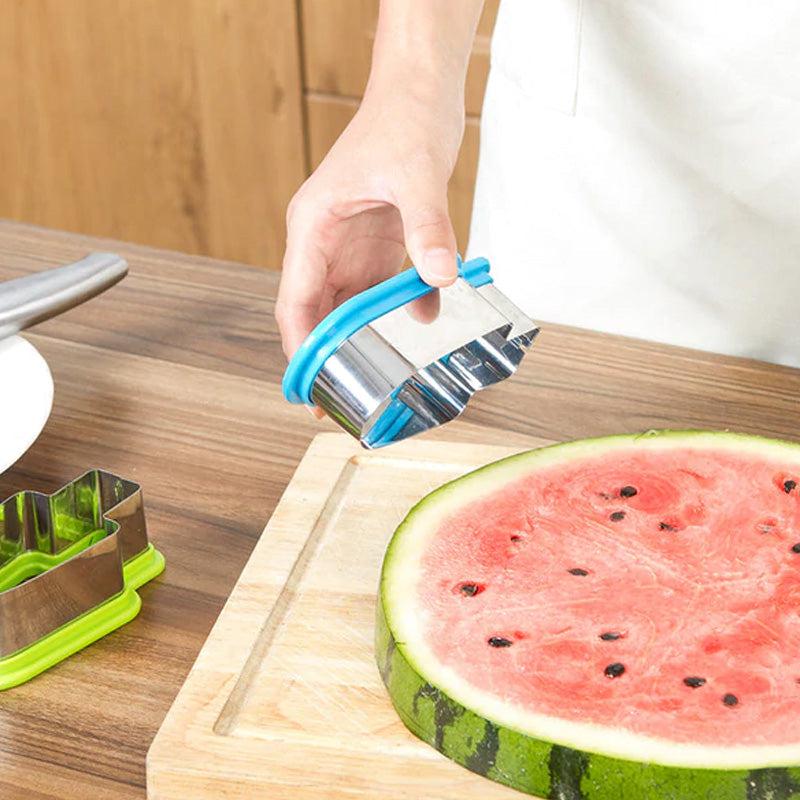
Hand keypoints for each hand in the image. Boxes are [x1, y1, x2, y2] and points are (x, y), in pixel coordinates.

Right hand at [276, 80, 464, 361]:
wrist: (420, 91)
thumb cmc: (403, 118)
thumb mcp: (417, 176)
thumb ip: (428, 229)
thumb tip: (441, 279)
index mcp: (313, 227)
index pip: (294, 300)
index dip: (299, 348)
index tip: (308, 389)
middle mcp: (324, 241)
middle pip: (316, 311)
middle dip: (326, 354)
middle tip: (342, 400)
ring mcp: (350, 244)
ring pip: (346, 304)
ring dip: (359, 338)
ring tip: (374, 376)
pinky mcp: (377, 242)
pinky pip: (381, 287)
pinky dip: (397, 308)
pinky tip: (421, 320)